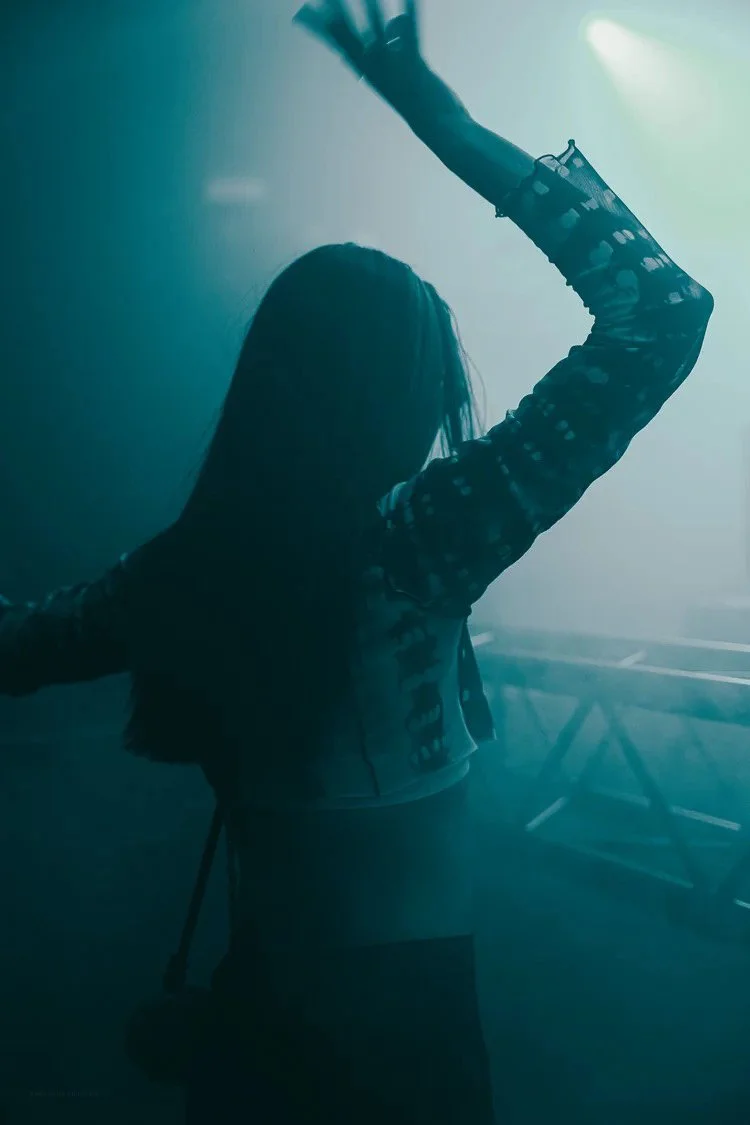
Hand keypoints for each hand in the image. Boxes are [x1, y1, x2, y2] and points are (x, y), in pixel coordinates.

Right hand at [294, 0, 467, 130]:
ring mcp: (394, 68)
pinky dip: (410, 13)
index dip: (321, 29)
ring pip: (377, 32)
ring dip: (370, 10)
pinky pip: (411, 33)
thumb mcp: (403, 66)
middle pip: (349, 39)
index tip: (302, 16)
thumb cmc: (418, 98)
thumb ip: (397, 41)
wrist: (438, 125)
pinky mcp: (415, 64)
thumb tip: (394, 23)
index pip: (340, 45)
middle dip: (334, 18)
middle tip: (318, 1)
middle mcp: (376, 70)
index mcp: (368, 71)